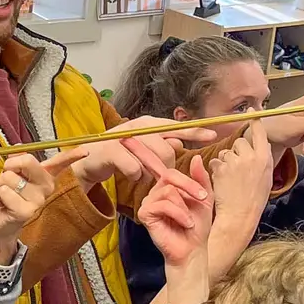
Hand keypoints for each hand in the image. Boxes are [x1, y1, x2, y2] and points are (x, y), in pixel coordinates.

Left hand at [0, 152, 76, 261]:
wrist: (1, 225)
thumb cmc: (8, 197)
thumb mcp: (13, 176)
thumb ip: (18, 160)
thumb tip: (18, 148)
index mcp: (45, 177)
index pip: (61, 163)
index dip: (73, 155)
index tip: (86, 152)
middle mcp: (47, 188)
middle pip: (26, 161)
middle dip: (9, 167)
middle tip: (9, 181)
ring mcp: (38, 200)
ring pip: (10, 177)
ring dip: (0, 186)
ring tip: (5, 197)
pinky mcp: (26, 211)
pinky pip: (5, 191)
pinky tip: (4, 206)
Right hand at [72, 118, 214, 187]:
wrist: (90, 160)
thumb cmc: (120, 154)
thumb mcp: (143, 148)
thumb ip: (162, 145)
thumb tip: (180, 144)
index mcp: (148, 124)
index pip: (177, 127)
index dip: (195, 132)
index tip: (214, 135)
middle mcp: (138, 126)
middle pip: (166, 149)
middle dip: (168, 168)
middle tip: (165, 179)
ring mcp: (124, 137)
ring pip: (152, 160)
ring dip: (151, 173)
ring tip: (146, 176)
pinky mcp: (111, 151)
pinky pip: (135, 169)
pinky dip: (136, 176)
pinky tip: (132, 176)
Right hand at [139, 157, 213, 274]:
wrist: (192, 250)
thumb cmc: (197, 226)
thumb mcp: (205, 198)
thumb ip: (201, 178)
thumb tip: (196, 157)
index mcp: (167, 186)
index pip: (171, 170)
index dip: (187, 178)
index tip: (203, 194)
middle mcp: (155, 192)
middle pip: (169, 175)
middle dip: (189, 186)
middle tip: (202, 199)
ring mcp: (148, 202)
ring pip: (168, 191)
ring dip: (185, 207)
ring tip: (190, 220)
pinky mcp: (144, 214)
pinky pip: (163, 205)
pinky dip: (178, 214)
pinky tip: (185, 224)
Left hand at [205, 123, 275, 258]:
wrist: (240, 216)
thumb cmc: (253, 200)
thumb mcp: (265, 178)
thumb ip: (260, 160)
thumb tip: (255, 148)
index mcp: (265, 159)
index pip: (260, 133)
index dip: (255, 121)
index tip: (251, 111)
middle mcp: (252, 157)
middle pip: (240, 142)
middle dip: (236, 151)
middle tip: (238, 169)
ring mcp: (236, 162)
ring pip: (226, 151)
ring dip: (225, 161)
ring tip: (231, 179)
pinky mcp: (222, 168)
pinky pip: (215, 161)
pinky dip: (216, 169)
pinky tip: (222, 182)